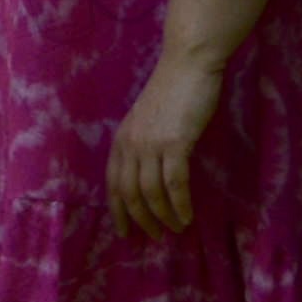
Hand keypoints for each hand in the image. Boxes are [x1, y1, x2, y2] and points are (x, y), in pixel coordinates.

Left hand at [108, 47, 227, 231]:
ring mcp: (151, 144)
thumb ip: (144, 143)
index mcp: (121, 140)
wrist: (188, 65)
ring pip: (151, 192)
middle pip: (129, 193)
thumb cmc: (173, 91)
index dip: (118, 210)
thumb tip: (149, 172)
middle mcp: (130, 144)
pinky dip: (180, 204)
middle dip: (141, 220)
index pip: (112, 184)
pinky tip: (187, 216)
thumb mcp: (148, 120)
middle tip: (155, 237)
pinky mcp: (175, 143)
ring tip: (176, 229)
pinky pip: (175, 183)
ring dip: (163, 216)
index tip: (126, 232)